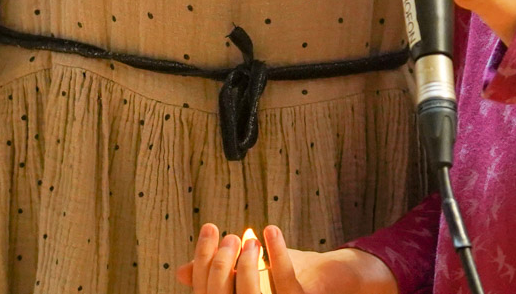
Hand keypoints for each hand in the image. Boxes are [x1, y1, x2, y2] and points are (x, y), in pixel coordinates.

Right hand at [174, 224, 396, 293]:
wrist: (335, 279)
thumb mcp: (250, 274)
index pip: (208, 293)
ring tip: (250, 237)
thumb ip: (220, 276)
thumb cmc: (289, 280)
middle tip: (231, 234)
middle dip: (223, 263)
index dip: (204, 261)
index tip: (209, 229)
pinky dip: (278, 254)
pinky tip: (271, 231)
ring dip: (248, 264)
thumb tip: (180, 273)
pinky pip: (287, 284)